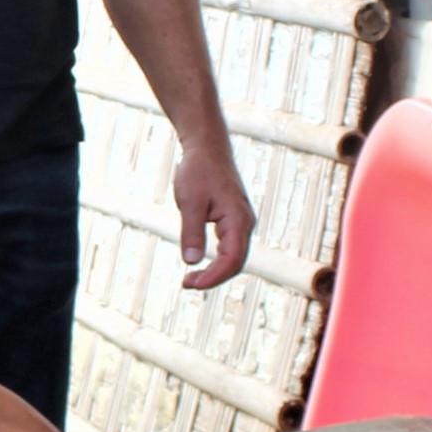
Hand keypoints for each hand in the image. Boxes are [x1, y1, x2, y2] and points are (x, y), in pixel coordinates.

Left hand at [177, 139, 255, 290]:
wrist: (207, 147)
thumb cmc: (198, 170)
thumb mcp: (190, 202)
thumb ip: (191, 232)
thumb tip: (191, 261)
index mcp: (238, 219)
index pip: (232, 260)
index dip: (213, 277)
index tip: (190, 283)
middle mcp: (245, 223)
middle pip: (236, 262)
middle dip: (213, 277)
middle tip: (187, 283)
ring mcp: (241, 221)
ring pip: (234, 256)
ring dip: (215, 271)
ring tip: (191, 278)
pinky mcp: (234, 219)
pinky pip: (230, 247)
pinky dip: (217, 260)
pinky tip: (201, 264)